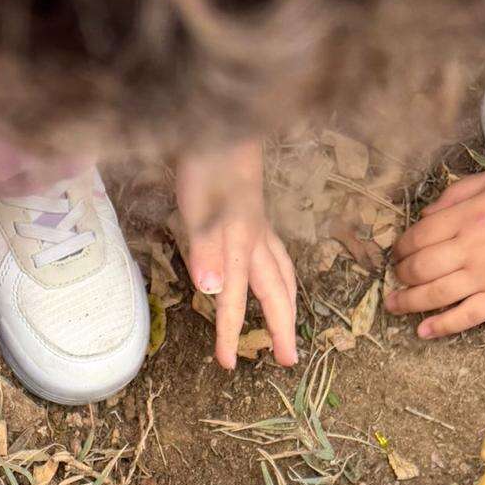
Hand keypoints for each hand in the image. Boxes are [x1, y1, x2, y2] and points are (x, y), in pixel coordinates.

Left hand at [177, 141, 297, 367]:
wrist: (220, 119)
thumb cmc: (205, 160)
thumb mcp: (197, 203)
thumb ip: (204, 247)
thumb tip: (213, 291)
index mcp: (241, 244)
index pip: (235, 301)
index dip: (231, 335)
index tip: (228, 365)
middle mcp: (256, 240)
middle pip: (277, 292)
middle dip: (281, 328)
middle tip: (287, 361)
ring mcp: (259, 228)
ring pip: (282, 274)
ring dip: (286, 305)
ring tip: (286, 328)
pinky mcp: (254, 216)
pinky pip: (276, 258)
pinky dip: (281, 278)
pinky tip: (272, 279)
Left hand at [386, 170, 484, 338]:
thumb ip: (455, 195)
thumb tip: (424, 218)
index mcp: (467, 217)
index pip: (418, 236)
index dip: (401, 247)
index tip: (398, 252)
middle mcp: (471, 248)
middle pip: (420, 268)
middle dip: (400, 274)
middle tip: (397, 276)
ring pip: (435, 295)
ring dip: (407, 302)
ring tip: (393, 305)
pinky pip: (465, 316)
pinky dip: (440, 326)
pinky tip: (422, 331)